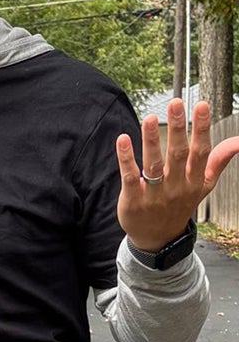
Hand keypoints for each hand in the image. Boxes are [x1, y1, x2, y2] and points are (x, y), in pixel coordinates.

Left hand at [116, 99, 238, 250]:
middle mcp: (177, 187)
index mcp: (195, 181)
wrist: (158, 238)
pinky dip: (126, 159)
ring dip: (151, 140)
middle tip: (175, 103)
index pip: (201, 151)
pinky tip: (122, 139)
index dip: (201, 129)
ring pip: (154, 165)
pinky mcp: (133, 201)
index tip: (200, 105)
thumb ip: (218, 161)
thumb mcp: (204, 185)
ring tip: (148, 117)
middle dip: (177, 128)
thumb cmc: (181, 203)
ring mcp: (155, 195)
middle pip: (178, 154)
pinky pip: (131, 177)